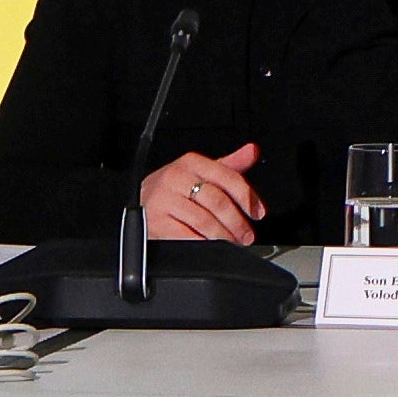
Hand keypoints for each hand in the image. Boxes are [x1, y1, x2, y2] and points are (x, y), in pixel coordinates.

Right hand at [138, 143, 264, 243]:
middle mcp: (175, 177)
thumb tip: (253, 151)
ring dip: (224, 237)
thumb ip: (229, 166)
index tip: (257, 212)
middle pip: (218, 202)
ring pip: (205, 221)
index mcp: (191, 162)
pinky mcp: (156, 222)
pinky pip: (187, 237)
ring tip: (231, 242)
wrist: (139, 203)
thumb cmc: (174, 190)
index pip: (228, 177)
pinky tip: (210, 245)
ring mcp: (164, 200)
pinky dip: (204, 243)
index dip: (247, 197)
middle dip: (237, 223)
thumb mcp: (201, 174)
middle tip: (246, 235)